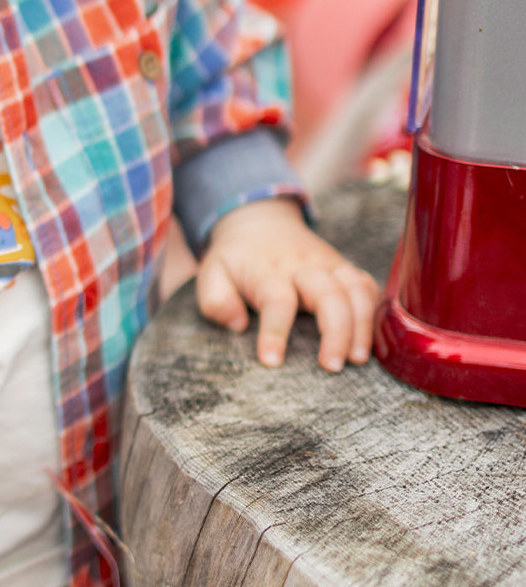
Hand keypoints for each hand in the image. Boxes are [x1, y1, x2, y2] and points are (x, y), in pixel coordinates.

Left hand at [196, 197, 379, 371]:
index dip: (275, 332)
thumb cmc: (235, 257)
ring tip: (358, 360)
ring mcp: (328, 265)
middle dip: (335, 331)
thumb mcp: (211, 272)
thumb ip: (215, 299)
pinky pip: (368, 286)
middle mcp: (303, 266)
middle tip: (331, 366)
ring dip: (362, 325)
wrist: (258, 220)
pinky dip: (375, 312)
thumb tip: (238, 324)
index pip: (277, 300)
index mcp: (267, 270)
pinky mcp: (344, 268)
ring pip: (356, 289)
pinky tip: (371, 341)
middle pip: (329, 294)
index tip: (271, 361)